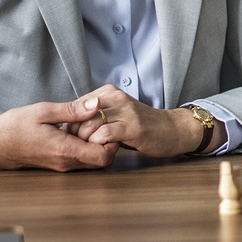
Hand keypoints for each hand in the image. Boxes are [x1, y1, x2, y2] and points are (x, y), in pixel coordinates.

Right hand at [0, 96, 118, 170]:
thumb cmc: (13, 127)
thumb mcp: (43, 112)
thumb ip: (72, 110)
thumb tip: (97, 104)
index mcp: (65, 150)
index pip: (105, 156)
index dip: (113, 140)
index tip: (108, 123)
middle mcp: (66, 163)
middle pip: (103, 160)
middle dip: (109, 141)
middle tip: (101, 120)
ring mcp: (62, 165)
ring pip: (92, 160)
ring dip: (97, 143)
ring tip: (89, 122)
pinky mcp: (58, 163)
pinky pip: (81, 158)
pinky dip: (86, 145)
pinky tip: (77, 129)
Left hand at [70, 85, 210, 157]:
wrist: (173, 130)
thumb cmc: (141, 126)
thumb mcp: (116, 114)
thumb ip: (95, 114)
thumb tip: (68, 125)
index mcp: (109, 92)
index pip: (76, 106)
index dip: (70, 124)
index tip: (74, 138)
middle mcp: (116, 97)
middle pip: (79, 115)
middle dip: (75, 134)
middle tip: (79, 146)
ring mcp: (126, 111)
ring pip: (90, 124)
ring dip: (85, 141)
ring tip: (90, 149)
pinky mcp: (133, 126)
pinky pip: (105, 133)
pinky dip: (98, 144)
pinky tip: (102, 149)